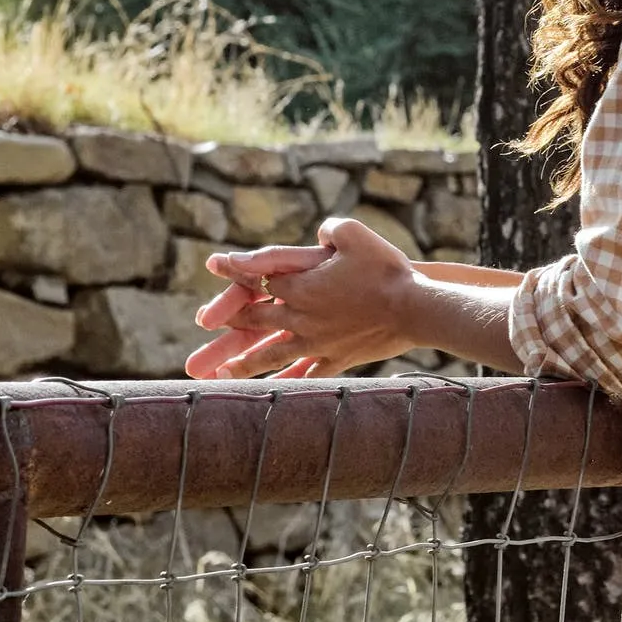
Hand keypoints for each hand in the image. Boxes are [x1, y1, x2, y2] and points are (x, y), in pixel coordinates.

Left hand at [184, 218, 420, 379]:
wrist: (415, 308)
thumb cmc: (386, 268)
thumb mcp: (354, 234)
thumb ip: (329, 230)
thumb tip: (320, 234)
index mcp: (301, 285)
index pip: (257, 277)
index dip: (235, 269)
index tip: (213, 264)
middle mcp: (302, 316)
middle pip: (256, 321)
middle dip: (229, 324)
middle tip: (206, 325)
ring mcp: (317, 342)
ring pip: (272, 354)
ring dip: (245, 363)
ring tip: (223, 373)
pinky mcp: (337, 358)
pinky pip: (306, 373)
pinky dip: (288, 382)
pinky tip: (275, 390)